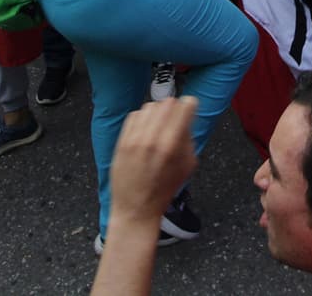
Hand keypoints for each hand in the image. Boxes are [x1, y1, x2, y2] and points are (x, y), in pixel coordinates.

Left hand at [109, 97, 198, 224]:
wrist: (135, 208)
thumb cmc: (163, 190)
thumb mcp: (187, 167)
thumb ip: (189, 139)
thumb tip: (187, 118)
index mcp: (171, 146)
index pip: (183, 107)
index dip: (190, 105)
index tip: (190, 106)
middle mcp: (151, 139)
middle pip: (167, 103)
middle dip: (174, 108)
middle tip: (176, 117)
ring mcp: (134, 139)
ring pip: (149, 107)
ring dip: (158, 111)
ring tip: (160, 124)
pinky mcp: (121, 141)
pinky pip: (134, 116)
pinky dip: (143, 118)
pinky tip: (146, 129)